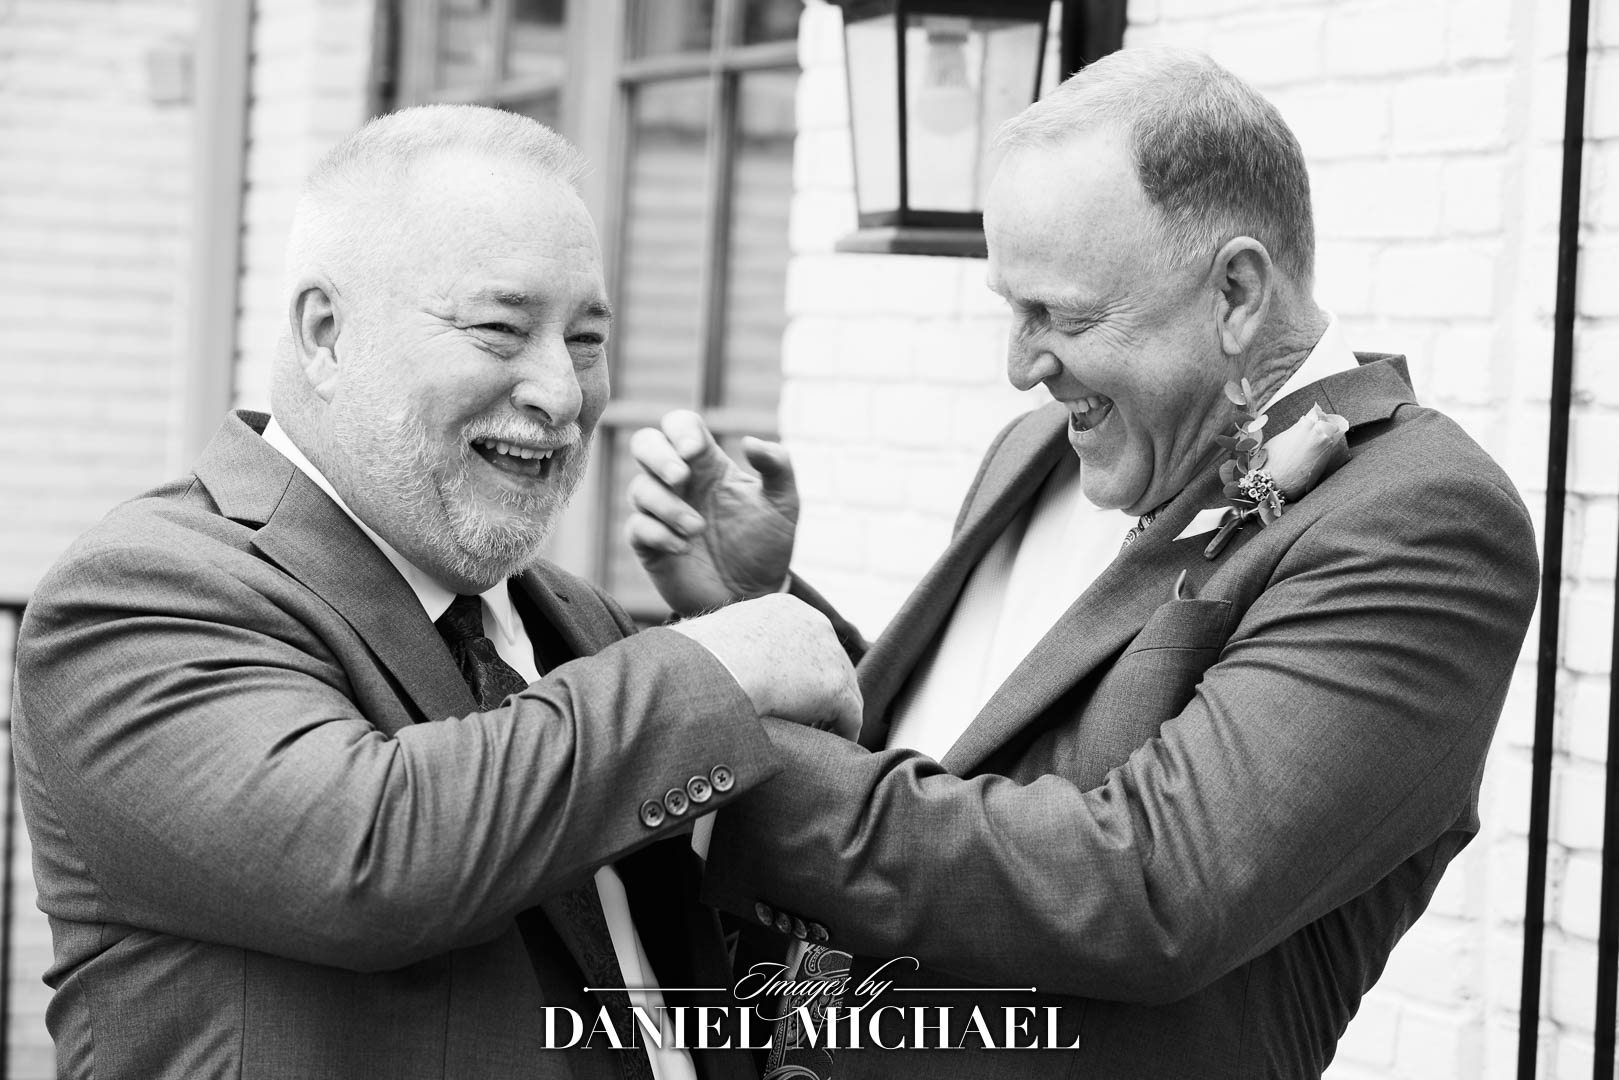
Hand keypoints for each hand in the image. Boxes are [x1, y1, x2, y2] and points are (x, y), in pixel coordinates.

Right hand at [625, 411, 797, 616]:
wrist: (756, 596)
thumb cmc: (767, 544)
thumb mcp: (785, 503)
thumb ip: (778, 466)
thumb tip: (749, 442)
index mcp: (708, 463)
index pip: (680, 425)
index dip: (680, 429)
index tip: (694, 451)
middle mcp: (680, 483)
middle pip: (644, 443)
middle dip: (658, 456)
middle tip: (682, 477)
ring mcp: (661, 512)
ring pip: (639, 489)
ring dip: (668, 505)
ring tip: (698, 529)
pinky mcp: (650, 545)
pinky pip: (636, 527)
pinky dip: (657, 533)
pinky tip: (682, 547)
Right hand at [671, 594, 861, 740]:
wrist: (712, 673)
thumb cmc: (700, 660)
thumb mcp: (719, 636)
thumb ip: (735, 644)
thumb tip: (716, 658)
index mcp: (786, 609)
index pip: (807, 639)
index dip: (802, 666)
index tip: (794, 688)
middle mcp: (814, 623)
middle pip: (831, 660)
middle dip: (822, 687)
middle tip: (812, 714)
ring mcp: (829, 653)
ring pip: (845, 687)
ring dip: (835, 710)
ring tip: (822, 732)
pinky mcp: (836, 687)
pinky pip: (851, 713)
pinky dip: (845, 729)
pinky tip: (836, 742)